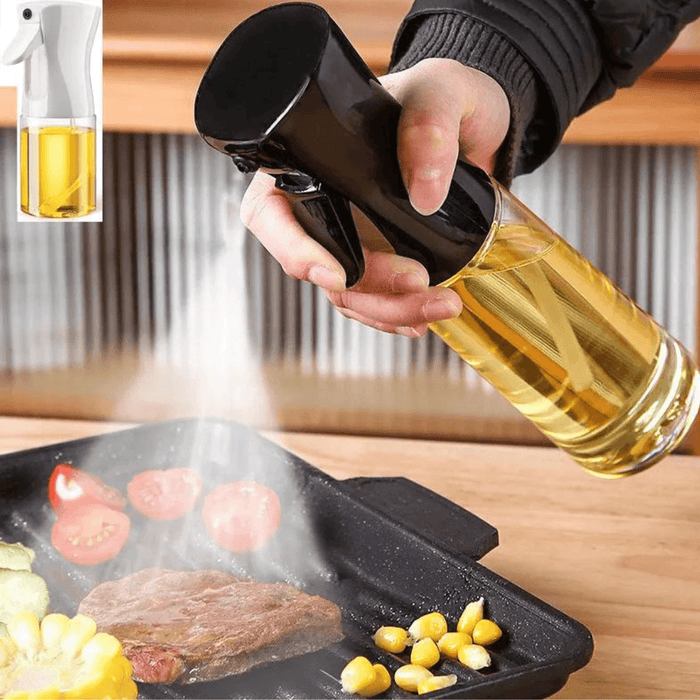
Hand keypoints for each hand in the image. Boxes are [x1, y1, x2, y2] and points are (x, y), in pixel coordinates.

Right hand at [240, 58, 509, 336]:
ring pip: (347, 294)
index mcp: (309, 161)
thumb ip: (429, 124)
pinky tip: (422, 317)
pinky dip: (396, 314)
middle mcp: (320, 205)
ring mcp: (348, 237)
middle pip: (317, 268)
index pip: (271, 214)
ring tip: (443, 305)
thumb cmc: (442, 97)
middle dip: (366, 291)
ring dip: (390, 310)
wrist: (474, 124)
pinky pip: (372, 299)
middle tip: (420, 285)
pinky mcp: (377, 257)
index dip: (295, 251)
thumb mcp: (442, 91)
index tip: (338, 275)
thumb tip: (423, 192)